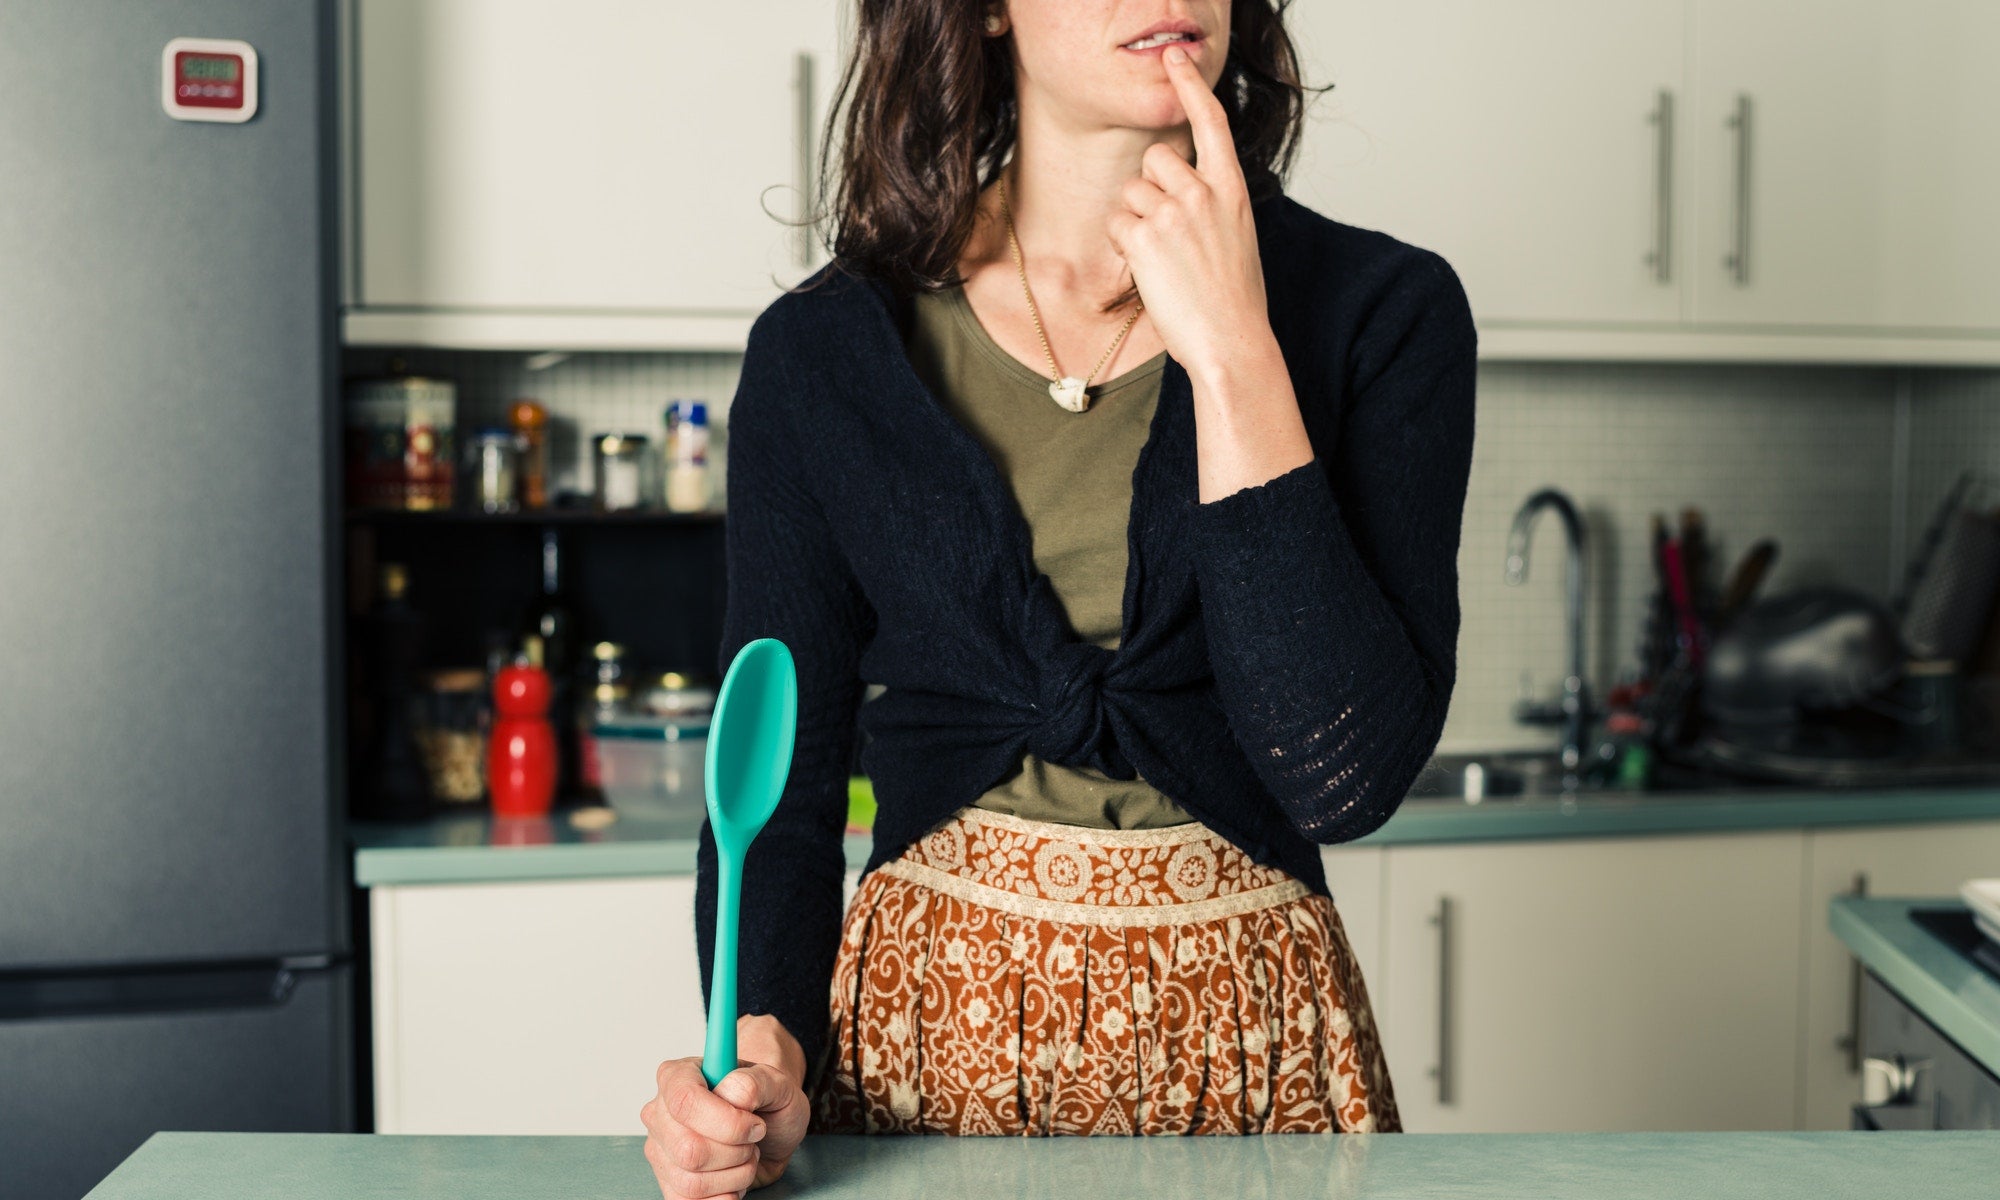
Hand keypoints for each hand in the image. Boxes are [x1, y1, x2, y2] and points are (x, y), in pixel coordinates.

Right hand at [641, 1016, 809, 1198]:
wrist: (770, 1132)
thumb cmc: (766, 1103)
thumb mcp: (776, 1083)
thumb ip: (756, 1081)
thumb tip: (731, 1092)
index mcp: (678, 1076)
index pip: (685, 1100)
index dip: (726, 1121)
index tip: (755, 1125)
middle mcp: (661, 1114)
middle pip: (688, 1149)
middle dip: (735, 1152)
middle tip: (753, 1139)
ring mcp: (660, 1150)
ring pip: (691, 1182)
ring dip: (734, 1175)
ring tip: (745, 1157)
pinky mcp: (668, 1182)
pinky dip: (723, 1196)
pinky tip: (733, 1178)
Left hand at [1105, 44, 1272, 383]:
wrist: (1232, 343)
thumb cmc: (1234, 300)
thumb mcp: (1236, 237)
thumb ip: (1211, 203)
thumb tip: (1177, 189)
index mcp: (1233, 190)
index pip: (1211, 122)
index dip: (1190, 86)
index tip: (1174, 58)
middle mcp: (1204, 193)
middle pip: (1155, 158)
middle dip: (1150, 188)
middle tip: (1167, 233)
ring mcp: (1173, 213)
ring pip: (1131, 192)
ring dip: (1135, 222)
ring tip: (1163, 260)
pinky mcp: (1144, 238)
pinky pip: (1116, 223)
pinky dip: (1124, 246)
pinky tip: (1149, 271)